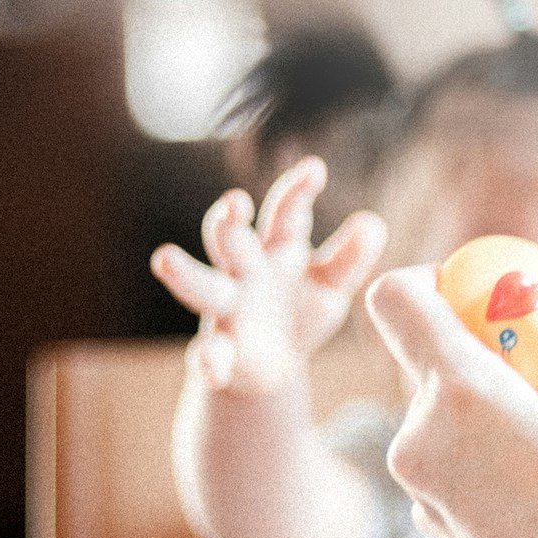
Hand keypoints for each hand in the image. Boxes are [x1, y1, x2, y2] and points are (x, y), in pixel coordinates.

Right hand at [151, 157, 386, 396]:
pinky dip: (207, 360)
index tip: (315, 170)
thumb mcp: (331, 287)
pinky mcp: (220, 351)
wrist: (274, 367)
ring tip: (164, 258)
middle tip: (233, 204)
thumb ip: (349, 258)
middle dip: (229, 222)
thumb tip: (373, 223)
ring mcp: (227, 309)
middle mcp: (245, 271)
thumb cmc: (301, 311)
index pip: (284, 214)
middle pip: (231, 240)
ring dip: (185, 273)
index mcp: (277, 250)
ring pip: (202, 286)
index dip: (297, 191)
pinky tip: (212, 368)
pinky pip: (208, 352)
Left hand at [364, 266, 537, 537]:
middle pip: (427, 360)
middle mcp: (420, 437)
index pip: (397, 299)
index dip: (433, 282)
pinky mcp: (435, 528)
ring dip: (491, 407)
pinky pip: (452, 465)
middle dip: (484, 351)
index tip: (484, 296)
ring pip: (444, 416)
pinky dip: (486, 456)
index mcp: (459, 393)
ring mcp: (420, 490)